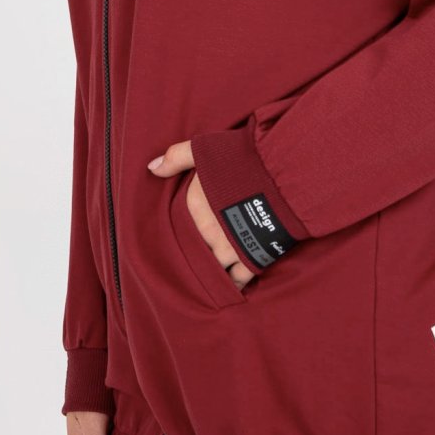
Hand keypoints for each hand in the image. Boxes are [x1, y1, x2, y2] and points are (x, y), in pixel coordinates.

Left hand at [147, 140, 256, 290]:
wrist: (282, 170)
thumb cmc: (243, 156)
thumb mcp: (204, 148)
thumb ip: (176, 157)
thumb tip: (151, 168)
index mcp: (192, 208)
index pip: (177, 230)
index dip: (178, 236)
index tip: (179, 239)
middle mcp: (207, 233)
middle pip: (194, 253)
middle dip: (195, 257)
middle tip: (194, 260)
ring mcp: (229, 249)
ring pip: (213, 270)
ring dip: (212, 272)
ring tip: (212, 275)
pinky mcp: (252, 258)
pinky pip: (238, 281)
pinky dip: (233, 285)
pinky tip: (231, 286)